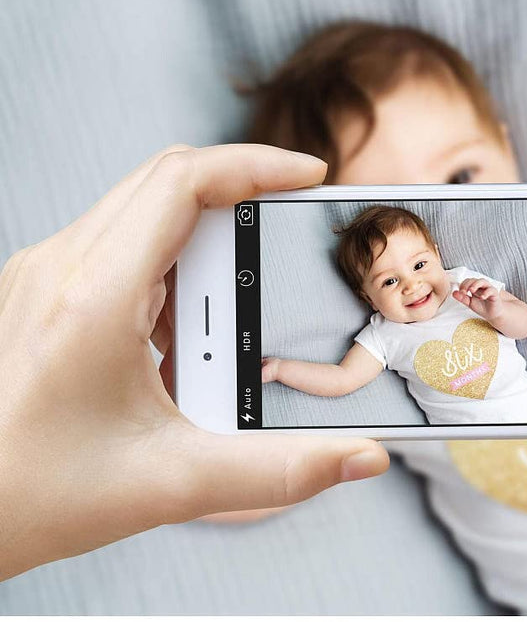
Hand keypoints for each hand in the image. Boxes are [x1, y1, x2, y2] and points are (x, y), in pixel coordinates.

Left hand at [0, 145, 389, 580]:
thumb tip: (357, 455)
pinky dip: (174, 267)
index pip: (182, 182)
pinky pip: (123, 246)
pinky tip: (190, 327)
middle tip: (288, 231)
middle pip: (167, 182)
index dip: (256, 166)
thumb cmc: (33, 495)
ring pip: (145, 211)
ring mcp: (50, 275)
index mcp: (93, 297)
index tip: (306, 175)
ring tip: (242, 294)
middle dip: (241, 194)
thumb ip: (280, 471)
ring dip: (206, 237)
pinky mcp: (49, 291)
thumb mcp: (173, 483)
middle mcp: (63, 268)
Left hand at [452, 277, 501, 319]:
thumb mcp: (469, 303)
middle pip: (474, 279)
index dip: (463, 285)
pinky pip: (491, 290)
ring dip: (476, 284)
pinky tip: (482, 297)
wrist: (492, 314)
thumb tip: (454, 293)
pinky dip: (486, 292)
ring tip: (471, 291)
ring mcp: (488, 288)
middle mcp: (481, 286)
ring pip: (482, 281)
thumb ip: (462, 298)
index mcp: (474, 287)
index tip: (460, 292)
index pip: (467, 281)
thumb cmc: (481, 307)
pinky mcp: (495, 293)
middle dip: (467, 284)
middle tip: (463, 292)